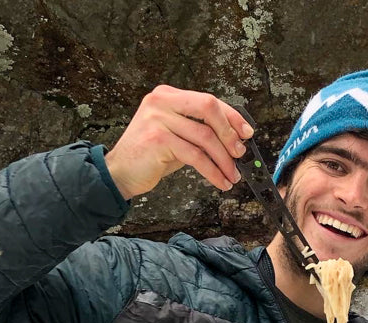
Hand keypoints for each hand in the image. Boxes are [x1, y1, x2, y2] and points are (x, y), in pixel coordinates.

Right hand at [104, 85, 254, 198]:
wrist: (120, 172)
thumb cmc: (150, 155)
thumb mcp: (177, 135)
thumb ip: (200, 130)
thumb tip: (235, 138)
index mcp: (168, 95)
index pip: (208, 101)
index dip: (232, 117)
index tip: (247, 132)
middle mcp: (161, 101)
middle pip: (209, 109)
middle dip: (229, 133)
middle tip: (240, 153)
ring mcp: (158, 118)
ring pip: (205, 137)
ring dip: (224, 159)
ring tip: (232, 174)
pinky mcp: (158, 139)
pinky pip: (196, 156)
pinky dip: (213, 171)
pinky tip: (220, 181)